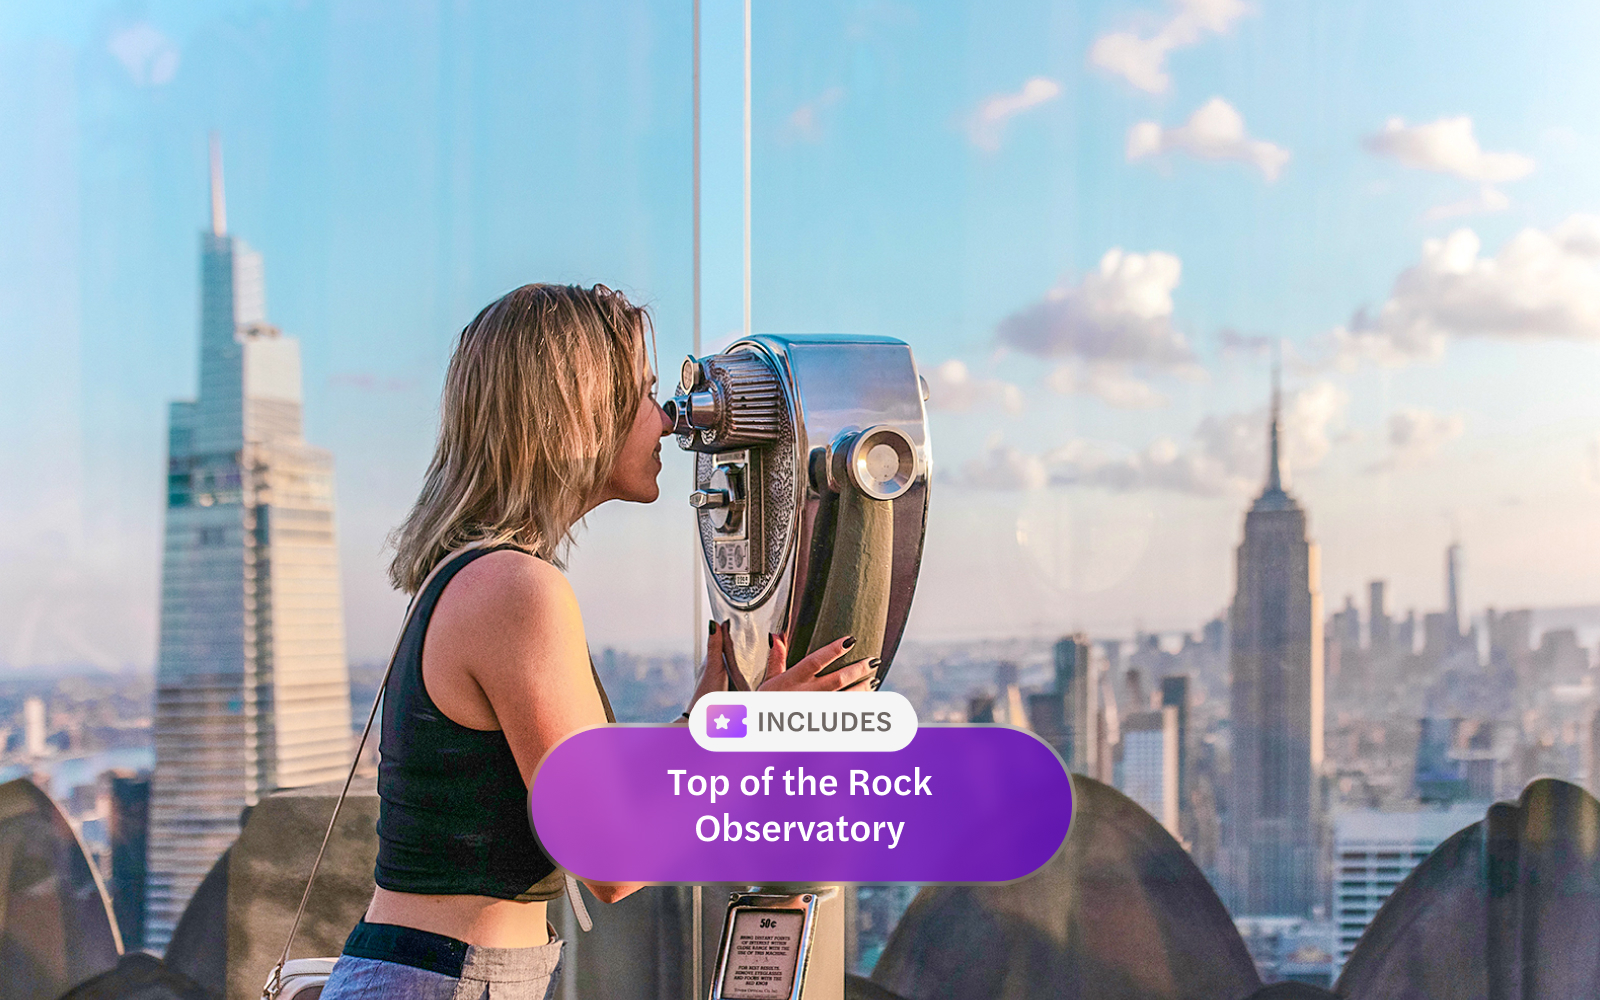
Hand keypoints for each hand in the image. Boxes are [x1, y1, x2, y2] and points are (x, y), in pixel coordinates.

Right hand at [684, 622, 877, 717]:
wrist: (757, 737)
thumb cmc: (762, 707)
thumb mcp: (767, 681)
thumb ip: (777, 659)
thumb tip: (778, 635)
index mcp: (791, 681)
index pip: (814, 662)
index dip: (833, 650)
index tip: (850, 639)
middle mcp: (804, 696)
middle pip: (836, 680)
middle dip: (857, 670)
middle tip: (873, 661)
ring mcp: (813, 714)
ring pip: (845, 700)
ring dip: (862, 691)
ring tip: (873, 681)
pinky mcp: (819, 728)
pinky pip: (843, 720)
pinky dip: (858, 712)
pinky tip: (868, 705)